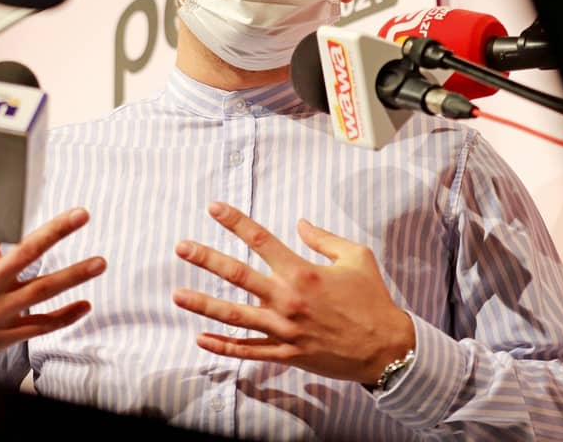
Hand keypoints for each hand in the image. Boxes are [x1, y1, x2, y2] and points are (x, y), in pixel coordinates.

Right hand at [0, 207, 105, 369]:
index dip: (13, 214)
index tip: (32, 196)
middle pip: (26, 254)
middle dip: (56, 232)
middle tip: (81, 216)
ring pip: (42, 290)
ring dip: (73, 276)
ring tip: (98, 263)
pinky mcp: (4, 335)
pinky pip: (40, 326)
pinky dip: (64, 317)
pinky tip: (84, 305)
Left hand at [172, 202, 414, 384]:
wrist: (385, 348)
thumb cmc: (372, 300)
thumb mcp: (357, 257)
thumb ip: (324, 238)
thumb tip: (300, 223)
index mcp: (303, 272)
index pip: (261, 239)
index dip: (235, 221)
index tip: (214, 208)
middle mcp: (288, 299)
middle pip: (238, 275)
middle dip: (206, 259)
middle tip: (181, 247)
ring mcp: (284, 330)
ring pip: (235, 316)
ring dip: (203, 305)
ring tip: (177, 295)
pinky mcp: (286, 354)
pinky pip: (248, 351)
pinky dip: (223, 346)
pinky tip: (201, 339)